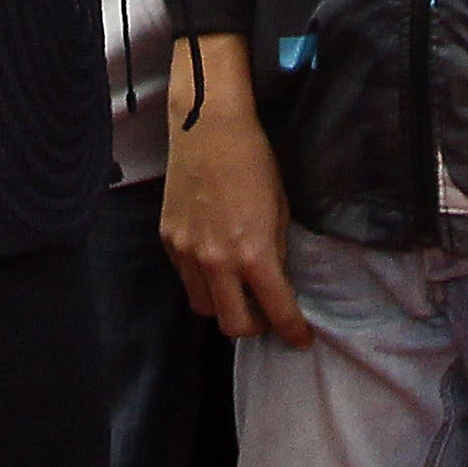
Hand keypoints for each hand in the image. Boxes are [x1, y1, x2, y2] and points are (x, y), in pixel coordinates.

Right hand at [160, 43, 311, 346]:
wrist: (208, 127)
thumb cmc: (255, 162)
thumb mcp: (280, 210)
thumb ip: (276, 252)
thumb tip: (276, 280)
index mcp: (252, 254)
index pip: (276, 310)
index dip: (292, 330)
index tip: (300, 339)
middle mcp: (215, 262)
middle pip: (232, 325)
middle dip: (253, 327)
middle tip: (266, 316)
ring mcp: (186, 253)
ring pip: (203, 306)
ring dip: (224, 306)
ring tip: (238, 290)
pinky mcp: (168, 240)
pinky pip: (185, 277)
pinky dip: (202, 279)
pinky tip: (214, 261)